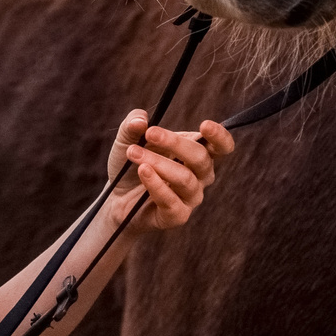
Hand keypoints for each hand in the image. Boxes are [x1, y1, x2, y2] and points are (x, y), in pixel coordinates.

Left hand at [105, 111, 235, 229]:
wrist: (114, 199)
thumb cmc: (129, 166)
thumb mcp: (127, 140)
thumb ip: (132, 125)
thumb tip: (140, 120)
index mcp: (197, 154)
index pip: (221, 147)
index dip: (219, 136)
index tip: (204, 125)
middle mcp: (200, 176)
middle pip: (201, 158)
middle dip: (174, 143)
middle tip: (149, 134)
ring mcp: (191, 197)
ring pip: (185, 179)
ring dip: (158, 163)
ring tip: (133, 153)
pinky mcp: (178, 216)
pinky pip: (172, 201)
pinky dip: (156, 184)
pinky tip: (143, 171)